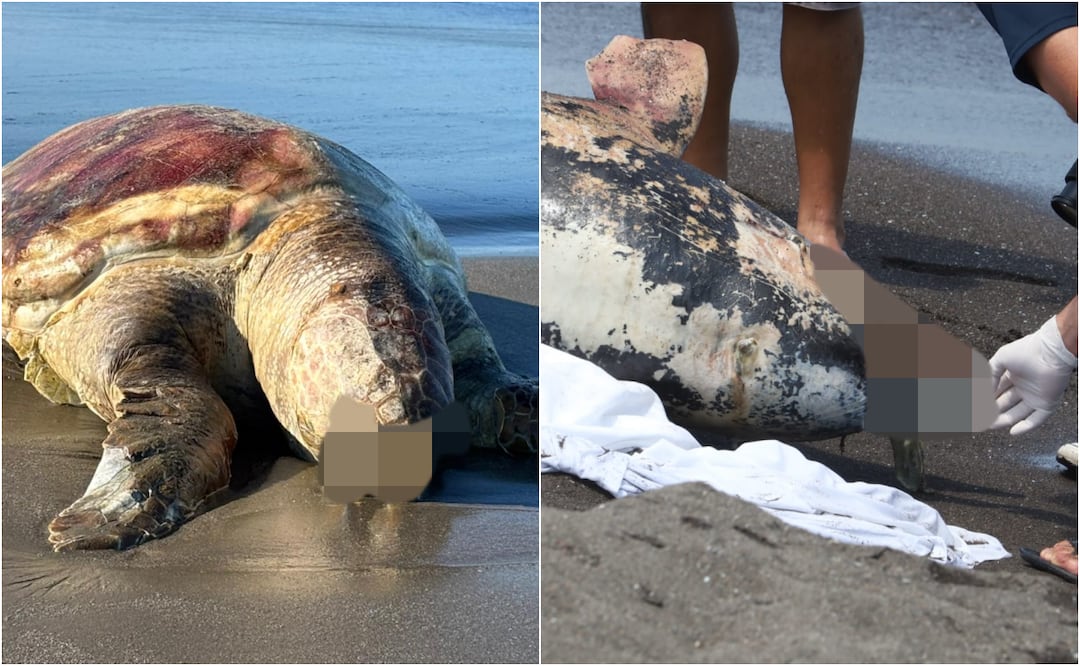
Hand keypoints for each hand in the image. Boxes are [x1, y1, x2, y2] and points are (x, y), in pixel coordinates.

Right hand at [989, 316, 1077, 434]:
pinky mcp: (1047, 403)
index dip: (985, 399)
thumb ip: (990, 374)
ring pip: (1017, 413)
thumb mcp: (1001, 359)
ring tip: (989, 425)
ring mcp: (1035, 397)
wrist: (1051, 352)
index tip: (975, 406)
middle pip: (1005, 404)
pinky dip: (1025, 427)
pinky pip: (1036, 419)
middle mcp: (1024, 387)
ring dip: (1003, 420)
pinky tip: (1013, 432)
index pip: (997, 391)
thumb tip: (984, 391)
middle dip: (991, 412)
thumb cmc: (1028, 350)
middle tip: (979, 418)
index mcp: (1014, 376)